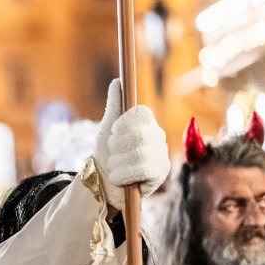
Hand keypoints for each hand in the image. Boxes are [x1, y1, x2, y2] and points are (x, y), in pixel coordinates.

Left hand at [93, 79, 169, 211]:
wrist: (103, 183)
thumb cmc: (105, 154)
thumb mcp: (106, 129)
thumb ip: (114, 106)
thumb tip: (117, 82)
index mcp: (145, 122)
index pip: (141, 112)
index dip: (123, 123)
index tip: (113, 133)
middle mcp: (157, 135)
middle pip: (140, 134)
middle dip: (117, 146)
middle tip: (111, 152)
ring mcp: (161, 153)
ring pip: (140, 153)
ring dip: (118, 162)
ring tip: (114, 166)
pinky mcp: (161, 171)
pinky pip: (143, 169)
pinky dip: (124, 174)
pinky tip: (119, 177)